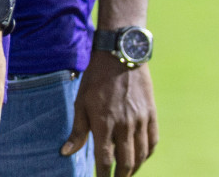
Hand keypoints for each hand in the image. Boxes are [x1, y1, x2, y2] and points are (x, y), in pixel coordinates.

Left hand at [61, 55, 157, 176]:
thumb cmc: (96, 78)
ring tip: (127, 172)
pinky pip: (152, 141)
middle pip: (126, 162)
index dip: (103, 175)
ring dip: (135, 168)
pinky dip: (147, 153)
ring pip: (141, 155)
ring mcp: (140, 120)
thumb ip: (77, 131)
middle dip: (121, 176)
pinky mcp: (151, 114)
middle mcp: (124, 125)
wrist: (120, 54)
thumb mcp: (81, 102)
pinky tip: (141, 157)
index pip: (105, 159)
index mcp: (104, 123)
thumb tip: (66, 153)